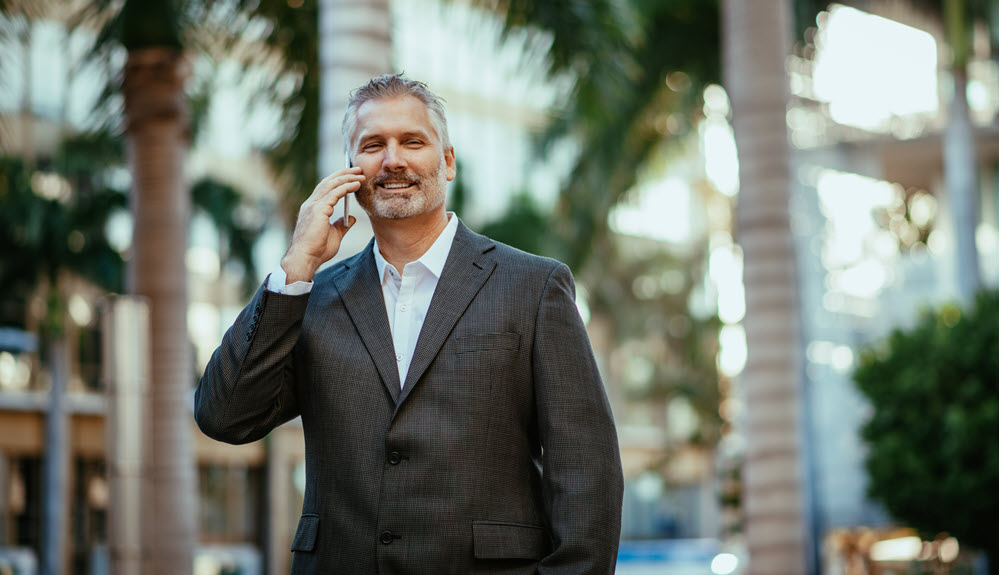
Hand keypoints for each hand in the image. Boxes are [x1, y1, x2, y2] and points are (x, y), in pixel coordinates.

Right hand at [281, 167, 363, 282]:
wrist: (306, 258)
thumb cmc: (317, 250)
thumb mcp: (334, 234)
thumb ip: (341, 224)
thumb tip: (351, 218)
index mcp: (312, 208)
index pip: (325, 188)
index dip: (338, 180)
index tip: (352, 176)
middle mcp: (310, 204)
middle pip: (328, 182)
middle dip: (344, 173)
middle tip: (358, 169)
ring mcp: (313, 206)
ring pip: (331, 185)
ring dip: (347, 177)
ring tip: (360, 174)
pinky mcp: (318, 210)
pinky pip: (335, 193)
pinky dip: (346, 187)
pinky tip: (356, 184)